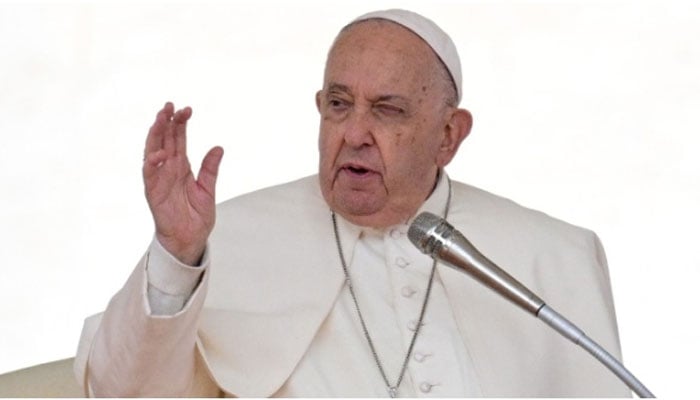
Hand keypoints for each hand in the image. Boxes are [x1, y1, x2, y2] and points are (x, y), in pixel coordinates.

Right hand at [142, 102, 223, 264]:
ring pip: (153, 151)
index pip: (179, 140)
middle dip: (166, 122)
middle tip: (170, 105)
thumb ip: (210, 169)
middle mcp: (168, 169)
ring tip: (160, 118)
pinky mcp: (153, 192)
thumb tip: (218, 147)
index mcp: (182, 167)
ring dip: (155, 135)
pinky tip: (159, 152)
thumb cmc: (196, 217)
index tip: (187, 109)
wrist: (191, 240)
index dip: (181, 124)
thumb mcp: (208, 189)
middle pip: (164, 140)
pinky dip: (152, 163)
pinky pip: (149, 175)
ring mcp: (160, 179)